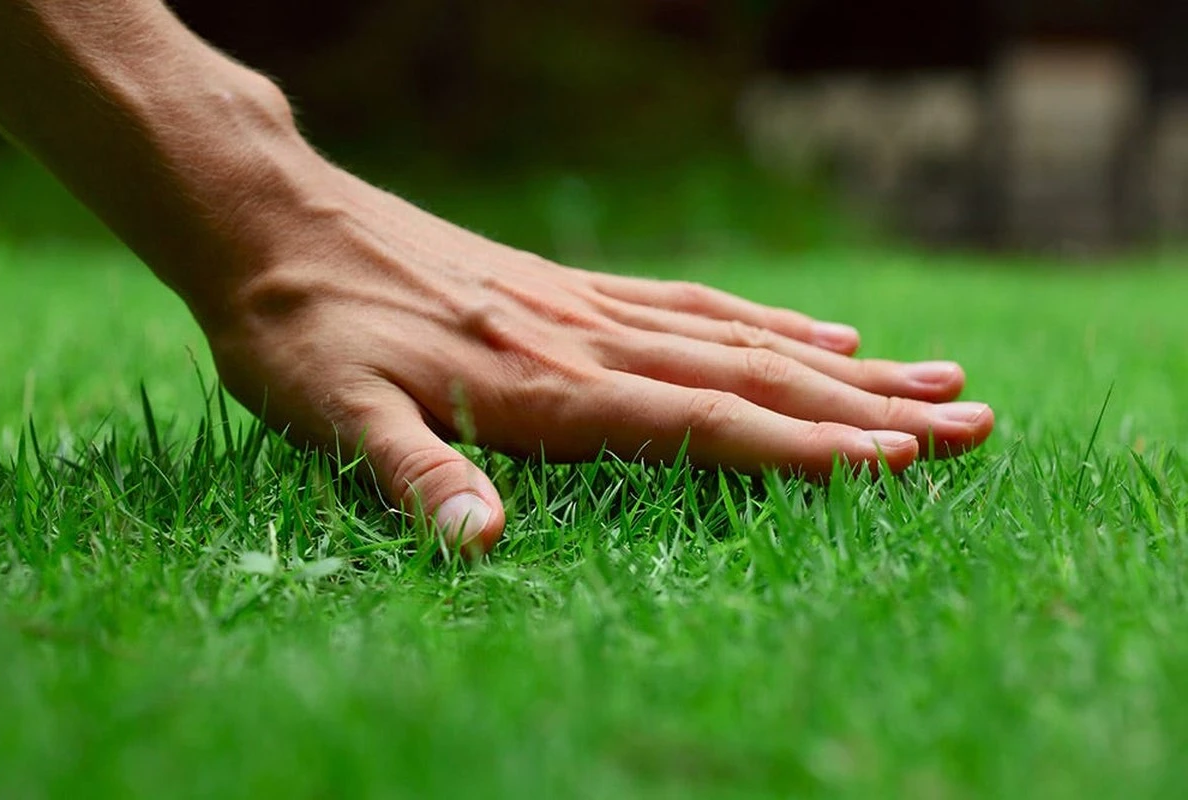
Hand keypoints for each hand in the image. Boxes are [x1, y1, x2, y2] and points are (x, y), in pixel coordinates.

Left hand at [203, 164, 993, 554]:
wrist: (275, 221)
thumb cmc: (301, 330)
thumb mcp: (333, 416)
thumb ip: (416, 477)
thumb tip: (482, 546)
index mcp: (545, 385)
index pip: (703, 420)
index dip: (805, 448)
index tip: (903, 465)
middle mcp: (587, 339)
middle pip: (753, 376)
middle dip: (867, 411)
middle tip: (973, 423)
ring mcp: (586, 307)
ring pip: (740, 336)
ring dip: (842, 367)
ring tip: (932, 377)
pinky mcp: (570, 289)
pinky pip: (690, 304)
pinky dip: (766, 324)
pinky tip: (815, 335)